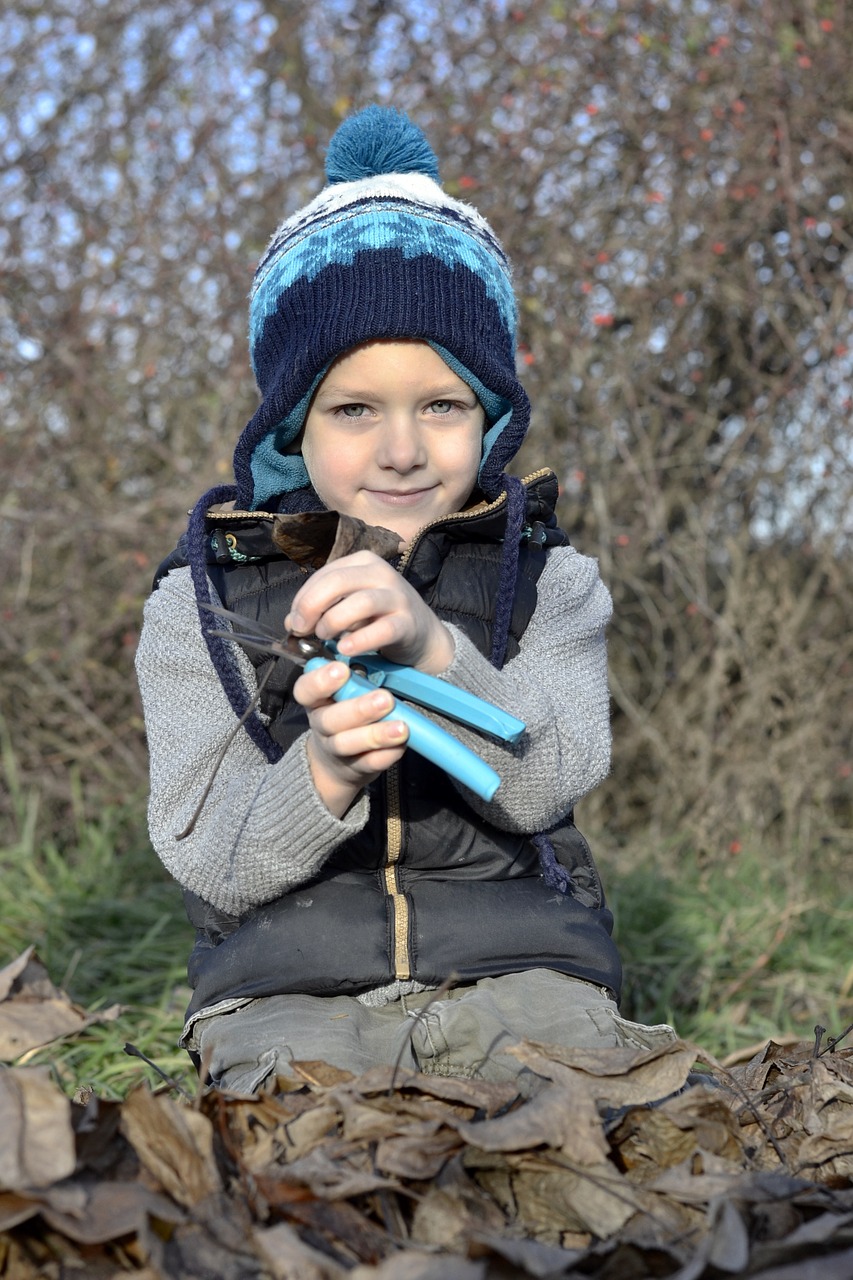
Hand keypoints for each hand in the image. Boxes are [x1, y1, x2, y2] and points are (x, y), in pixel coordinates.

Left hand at [285, 551, 454, 673]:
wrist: (423, 634)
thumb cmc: (378, 617)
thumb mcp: (348, 606)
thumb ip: (321, 608)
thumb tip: (291, 623)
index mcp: (363, 562)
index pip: (325, 574)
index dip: (303, 598)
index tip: (295, 622)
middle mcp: (381, 573)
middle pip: (338, 581)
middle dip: (313, 606)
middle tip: (303, 630)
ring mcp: (397, 596)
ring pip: (360, 602)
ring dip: (334, 621)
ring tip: (325, 638)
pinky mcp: (408, 622)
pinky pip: (382, 629)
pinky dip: (360, 640)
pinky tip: (345, 650)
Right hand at [293, 658, 408, 816]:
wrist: (337, 762)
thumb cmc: (346, 714)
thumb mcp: (344, 694)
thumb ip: (355, 681)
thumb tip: (377, 661)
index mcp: (316, 701)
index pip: (305, 690)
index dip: (320, 681)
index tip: (342, 670)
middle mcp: (320, 725)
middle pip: (329, 720)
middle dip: (358, 709)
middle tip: (385, 699)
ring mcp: (335, 750)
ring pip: (347, 744)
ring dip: (375, 735)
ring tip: (401, 728)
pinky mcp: (355, 769)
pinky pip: (368, 764)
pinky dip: (385, 755)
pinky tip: (400, 746)